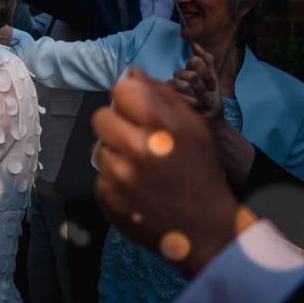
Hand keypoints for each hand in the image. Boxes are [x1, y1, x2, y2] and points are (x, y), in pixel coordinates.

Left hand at [92, 69, 252, 277]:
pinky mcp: (108, 198)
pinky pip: (99, 175)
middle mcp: (139, 149)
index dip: (128, 99)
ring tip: (140, 168)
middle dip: (116, 125)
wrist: (205, 229)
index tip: (136, 110)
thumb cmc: (199, 173)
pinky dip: (114, 179)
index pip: (121, 90)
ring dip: (115, 154)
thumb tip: (132, 73)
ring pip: (99, 147)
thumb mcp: (193, 128)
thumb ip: (162, 96)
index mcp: (163, 127)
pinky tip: (136, 187)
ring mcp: (120, 176)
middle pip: (101, 117)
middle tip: (136, 140)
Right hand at [168, 44, 223, 127]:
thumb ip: (207, 62)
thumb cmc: (212, 102)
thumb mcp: (215, 81)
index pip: (195, 62)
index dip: (207, 74)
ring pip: (184, 84)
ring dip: (198, 96)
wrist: (212, 122)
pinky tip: (195, 108)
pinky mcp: (168, 100)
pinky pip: (179, 96)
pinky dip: (192, 103)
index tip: (212, 86)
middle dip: (203, 87)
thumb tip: (195, 45)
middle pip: (191, 74)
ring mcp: (172, 89)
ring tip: (202, 104)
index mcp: (188, 71)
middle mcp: (178, 78)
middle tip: (207, 97)